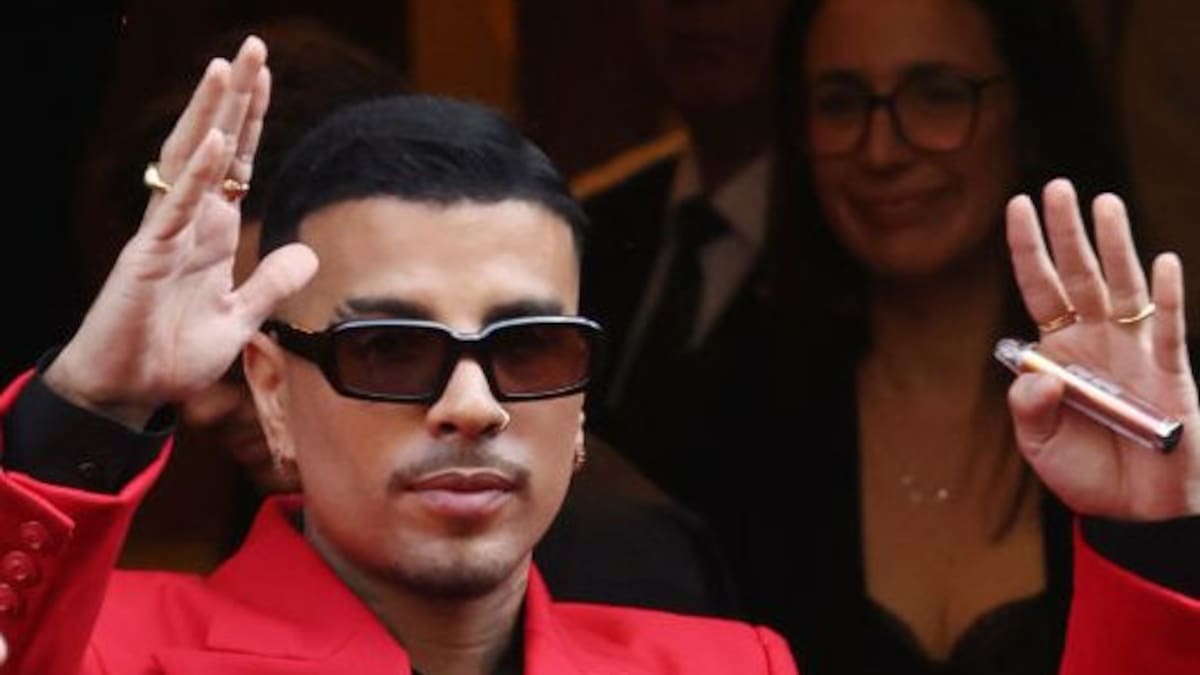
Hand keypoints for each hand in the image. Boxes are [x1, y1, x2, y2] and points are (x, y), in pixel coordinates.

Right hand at [46, 37, 316, 428]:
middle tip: (254, 47)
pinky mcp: (148, 257)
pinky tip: (216, 141)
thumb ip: (270, 284)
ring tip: (226, 67)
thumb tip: (308, 254)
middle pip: (217, 146)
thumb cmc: (173, 354)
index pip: (238, 165)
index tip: (267, 78)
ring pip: (190, 161)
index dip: (254, 122)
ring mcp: (166, 234)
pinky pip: (175, 207)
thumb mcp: (240, 317)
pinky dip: (195, 174)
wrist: (130, 393)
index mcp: (211, 232)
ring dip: (212, 115)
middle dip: (236, 98)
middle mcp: (189, 222)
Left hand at [1006, 178, 1199, 519]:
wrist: (1138, 511)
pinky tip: (1162, 263)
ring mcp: (1134, 351)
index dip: (1028, 249)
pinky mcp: (1170, 373)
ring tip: (1104, 203)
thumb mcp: (1039, 446)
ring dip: (1115, 246)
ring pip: (1124, 287)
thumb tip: (1036, 374)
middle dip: (1067, 232)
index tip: (1015, 206)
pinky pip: (1169, 329)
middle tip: (1057, 186)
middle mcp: (1096, 340)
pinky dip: (1168, 297)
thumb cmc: (1088, 473)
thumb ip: (1029, 410)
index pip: (1039, 288)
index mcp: (1060, 350)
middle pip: (1079, 275)